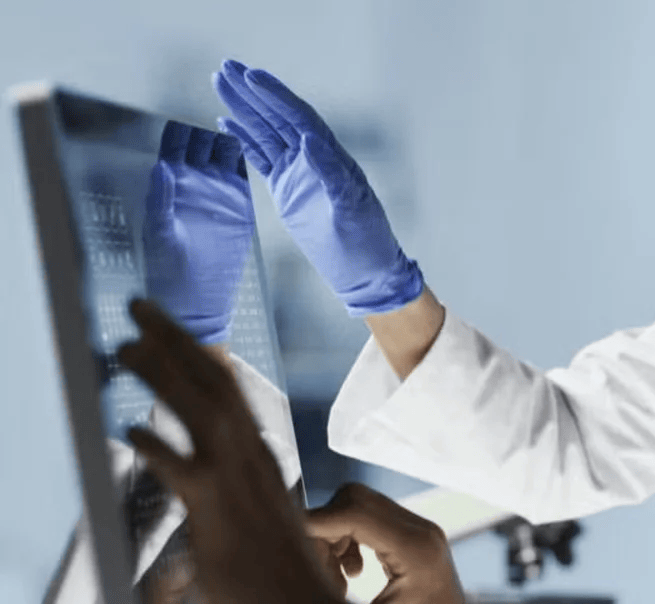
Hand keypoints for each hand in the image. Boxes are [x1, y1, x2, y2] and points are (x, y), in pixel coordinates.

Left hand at [117, 299, 340, 603]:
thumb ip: (234, 481)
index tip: (172, 328)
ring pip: (199, 410)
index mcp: (258, 453)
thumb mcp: (258, 508)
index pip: (227, 387)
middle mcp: (249, 456)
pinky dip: (157, 448)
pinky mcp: (215, 510)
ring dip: (160, 373)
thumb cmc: (277, 565)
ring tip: (126, 349)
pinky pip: (181, 470)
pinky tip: (131, 434)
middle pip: (212, 383)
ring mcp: (234, 480)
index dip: (197, 352)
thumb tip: (204, 470)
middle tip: (140, 308)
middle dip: (174, 341)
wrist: (299, 598)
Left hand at [142, 121, 254, 344]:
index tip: (189, 111)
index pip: (174, 147)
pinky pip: (244, 172)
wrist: (199, 297)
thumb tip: (162, 167)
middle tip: (223, 99)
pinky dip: (249, 153)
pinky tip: (257, 138)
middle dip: (208, 121)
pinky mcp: (240, 203)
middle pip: (202, 142)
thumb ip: (161, 200)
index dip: (180, 129)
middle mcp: (195, 184)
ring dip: (232, 131)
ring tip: (245, 108)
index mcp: (171, 187)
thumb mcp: (160, 234)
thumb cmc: (169, 270)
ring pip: (226, 151)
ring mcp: (218, 191)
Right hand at [212, 60, 422, 315]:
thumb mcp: (351, 207)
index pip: (298, 117)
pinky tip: (226, 121)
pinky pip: (262, 157)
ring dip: (243, 108)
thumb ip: (331, 173)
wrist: (363, 270)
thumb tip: (309, 139)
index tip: (251, 75)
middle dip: (252, 92)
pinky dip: (244, 138)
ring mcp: (299, 172)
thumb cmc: (365, 239)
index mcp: (331, 156)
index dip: (275, 95)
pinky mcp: (287, 189)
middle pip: (278, 117)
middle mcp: (314, 158)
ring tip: (219, 83)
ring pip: (265, 132)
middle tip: (225, 67)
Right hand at [305, 482, 464, 603]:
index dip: (314, 525)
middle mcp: (421, 530)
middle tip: (323, 573)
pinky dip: (350, 541)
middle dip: (324, 533)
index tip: (289, 544)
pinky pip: (371, 519)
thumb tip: (298, 580)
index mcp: (415, 549)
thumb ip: (330, 593)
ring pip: (359, 507)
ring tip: (339, 581)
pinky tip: (353, 573)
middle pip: (354, 501)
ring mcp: (421, 530)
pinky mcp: (415, 536)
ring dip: (336, 538)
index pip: (354, 512)